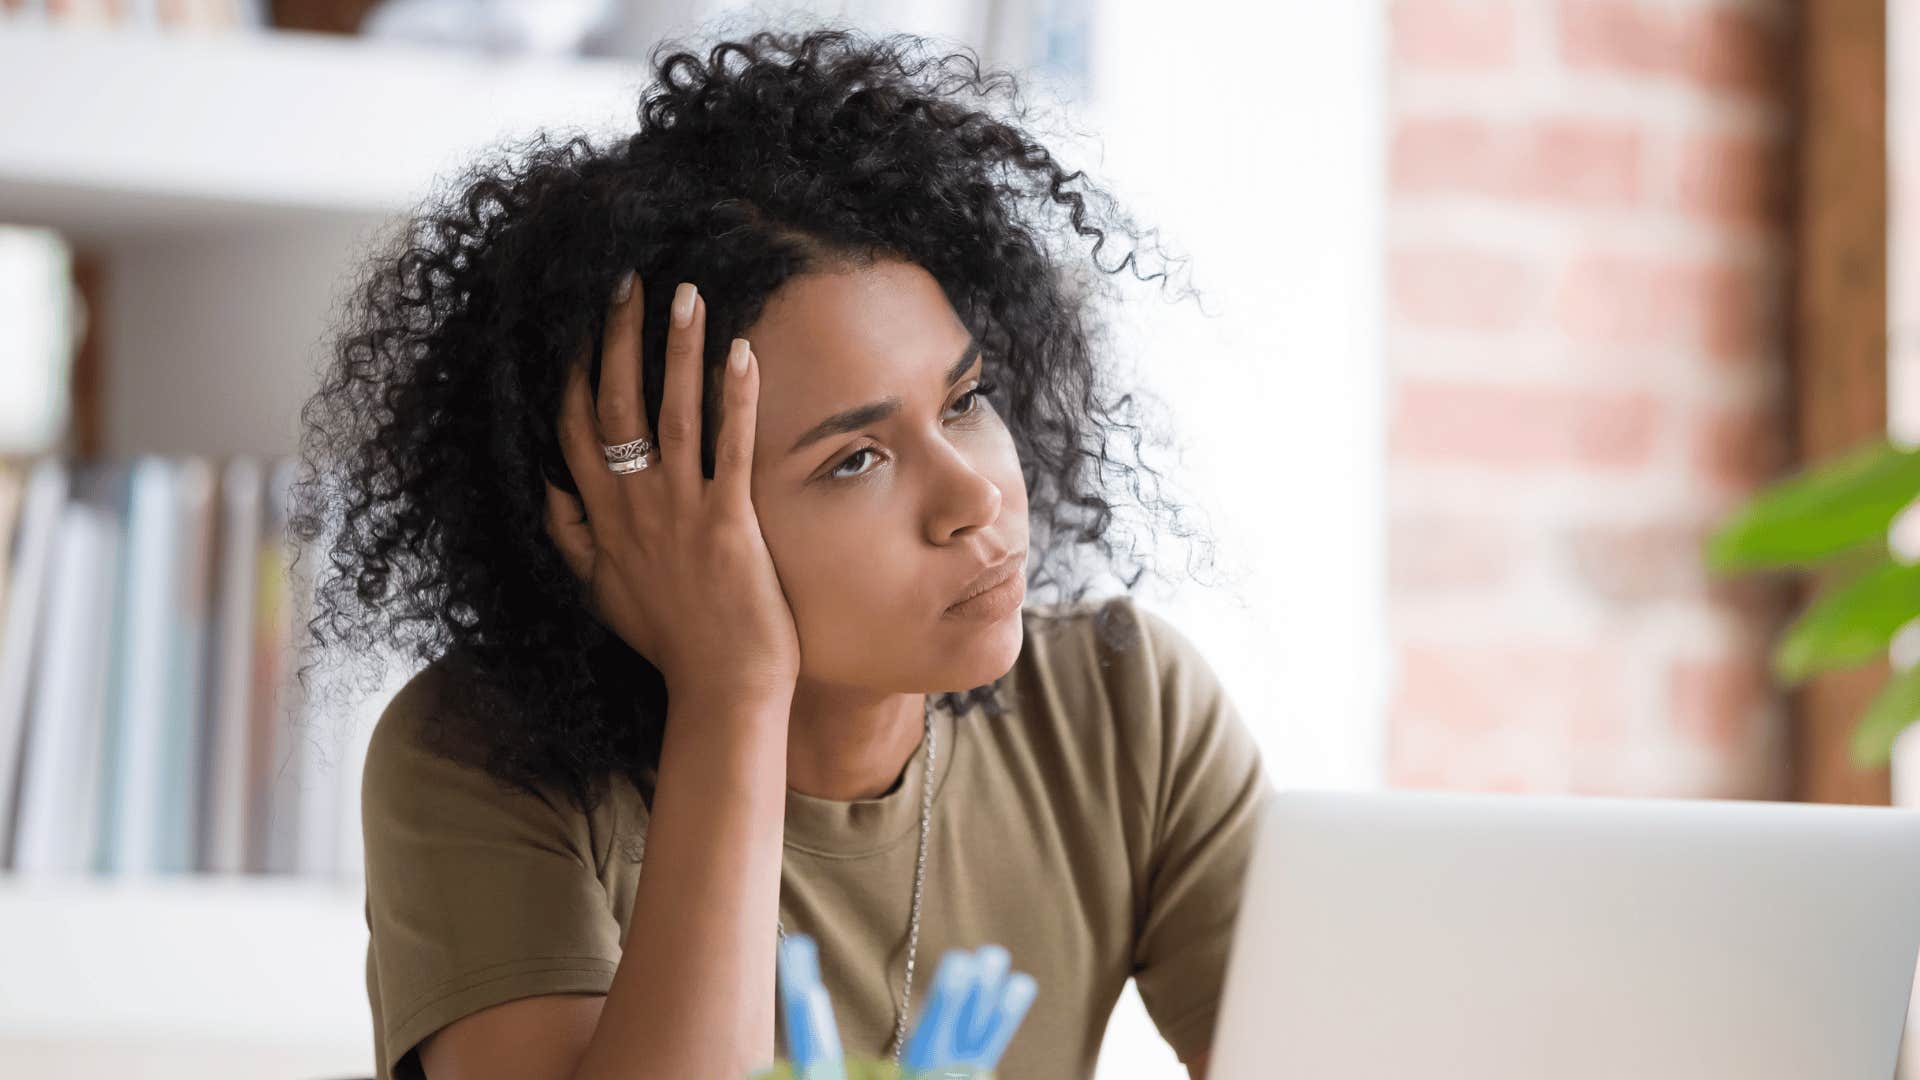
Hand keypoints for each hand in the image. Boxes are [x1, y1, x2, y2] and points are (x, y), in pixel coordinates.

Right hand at [544, 272, 799, 703]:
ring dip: (677, 348)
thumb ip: (571, 537)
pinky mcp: (729, 525)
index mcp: (602, 518)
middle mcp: (633, 507)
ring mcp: (680, 514)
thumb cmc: (669, 641)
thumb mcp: (600, 591)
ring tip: (686, 291)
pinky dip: (734, 398)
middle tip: (628, 279)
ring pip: (670, 414)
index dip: (577, 369)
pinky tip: (743, 351)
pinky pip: (730, 448)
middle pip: (615, 403)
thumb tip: (547, 493)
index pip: (575, 427)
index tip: (581, 318)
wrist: (720, 691)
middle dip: (619, 336)